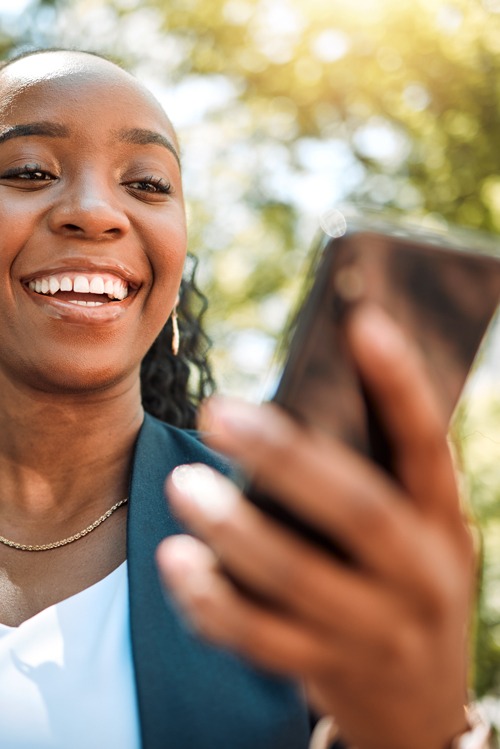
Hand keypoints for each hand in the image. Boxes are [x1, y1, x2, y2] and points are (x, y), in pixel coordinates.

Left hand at [156, 305, 473, 748]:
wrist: (422, 709)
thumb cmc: (408, 584)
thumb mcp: (419, 531)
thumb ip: (377, 477)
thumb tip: (310, 397)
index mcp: (443, 523)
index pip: (426, 444)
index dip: (399, 384)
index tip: (361, 322)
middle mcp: (419, 576)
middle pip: (355, 510)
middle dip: (285, 457)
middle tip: (217, 411)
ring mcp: (375, 631)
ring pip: (297, 580)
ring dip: (235, 530)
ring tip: (182, 484)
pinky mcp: (327, 671)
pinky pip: (260, 639)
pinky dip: (213, 600)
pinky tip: (177, 560)